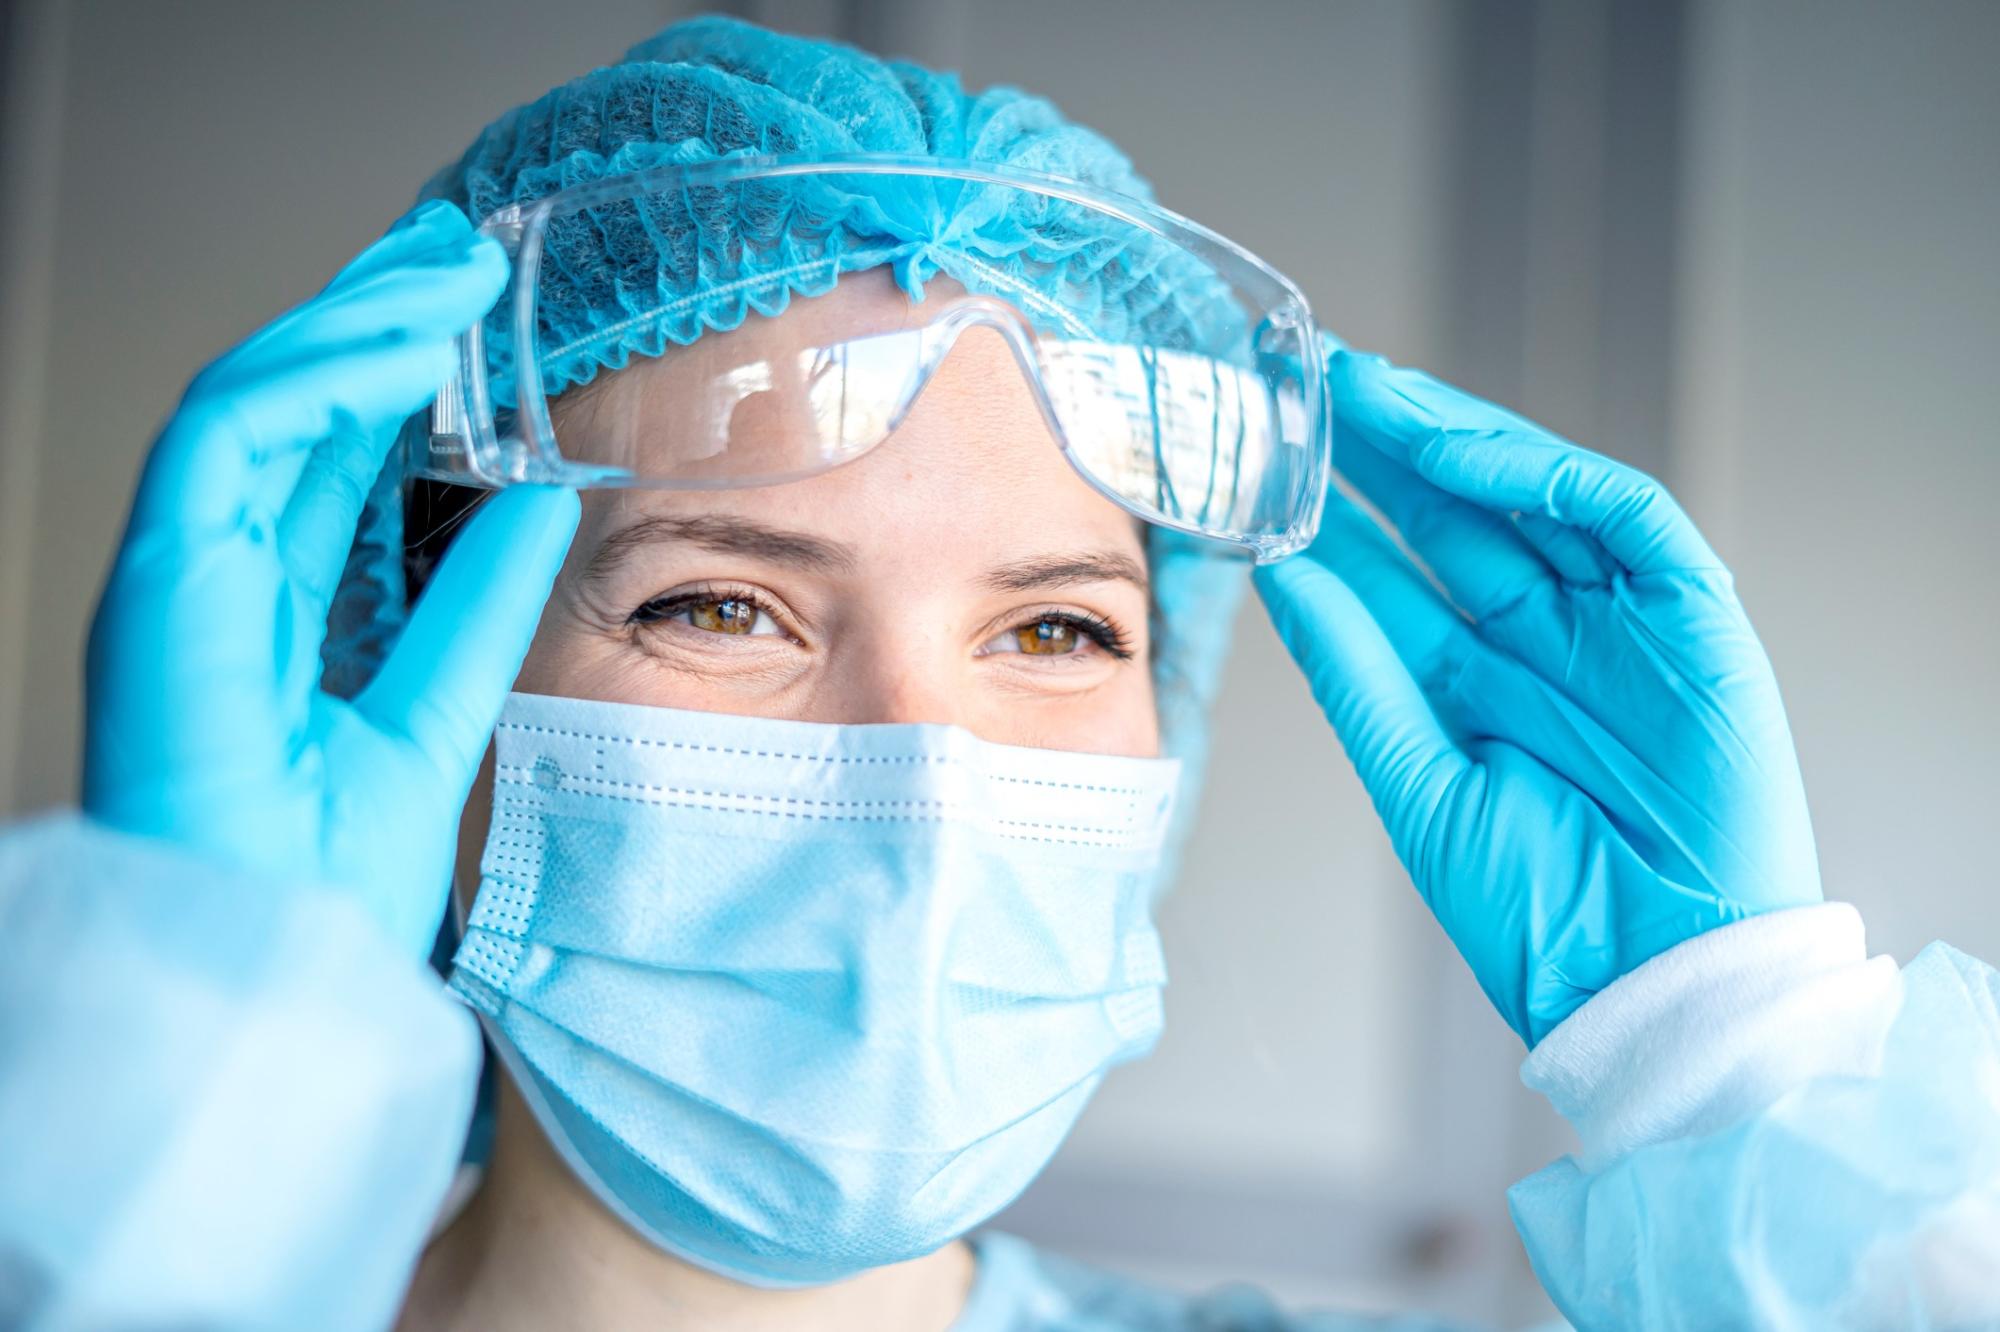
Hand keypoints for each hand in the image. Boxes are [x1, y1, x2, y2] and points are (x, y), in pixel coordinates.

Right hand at [83, 200, 579, 958]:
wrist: (273, 989)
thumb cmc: (329, 889)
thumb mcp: (436, 714)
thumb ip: (477, 606)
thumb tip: (543, 499)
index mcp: (265, 614)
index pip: (319, 461)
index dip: (386, 377)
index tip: (465, 315)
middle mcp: (209, 581)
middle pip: (280, 410)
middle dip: (364, 317)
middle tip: (453, 252)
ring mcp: (173, 580)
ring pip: (246, 400)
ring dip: (347, 322)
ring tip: (443, 270)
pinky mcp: (160, 587)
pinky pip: (225, 440)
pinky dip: (314, 379)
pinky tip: (402, 347)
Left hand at [1257, 348, 1821, 1044]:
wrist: (1652, 989)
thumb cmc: (1540, 912)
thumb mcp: (1417, 782)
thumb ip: (1354, 672)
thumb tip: (1280, 575)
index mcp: (1473, 689)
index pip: (1396, 575)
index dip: (1337, 512)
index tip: (1268, 457)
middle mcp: (1543, 645)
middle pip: (1458, 518)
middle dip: (1387, 449)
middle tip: (1313, 385)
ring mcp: (1618, 627)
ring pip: (1535, 498)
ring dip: (1454, 439)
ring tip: (1369, 392)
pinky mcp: (1694, 621)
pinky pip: (1626, 520)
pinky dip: (1550, 479)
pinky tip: (1466, 455)